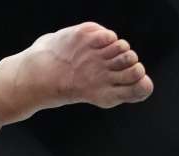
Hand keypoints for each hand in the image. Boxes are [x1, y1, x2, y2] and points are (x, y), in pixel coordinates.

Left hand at [0, 22, 152, 112]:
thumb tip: (144, 80)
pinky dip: (103, 39)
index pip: (143, 87)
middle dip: (130, 64)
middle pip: (137, 68)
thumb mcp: (97, 96)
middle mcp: (102, 77)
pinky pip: (109, 36)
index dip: (142, 82)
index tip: (132, 81)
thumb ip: (122, 90)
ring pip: (125, 49)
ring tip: (98, 56)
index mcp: (105, 96)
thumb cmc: (67, 86)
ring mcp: (94, 56)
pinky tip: (89, 48)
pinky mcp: (86, 38)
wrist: (35, 77)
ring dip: (117, 51)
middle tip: (112, 66)